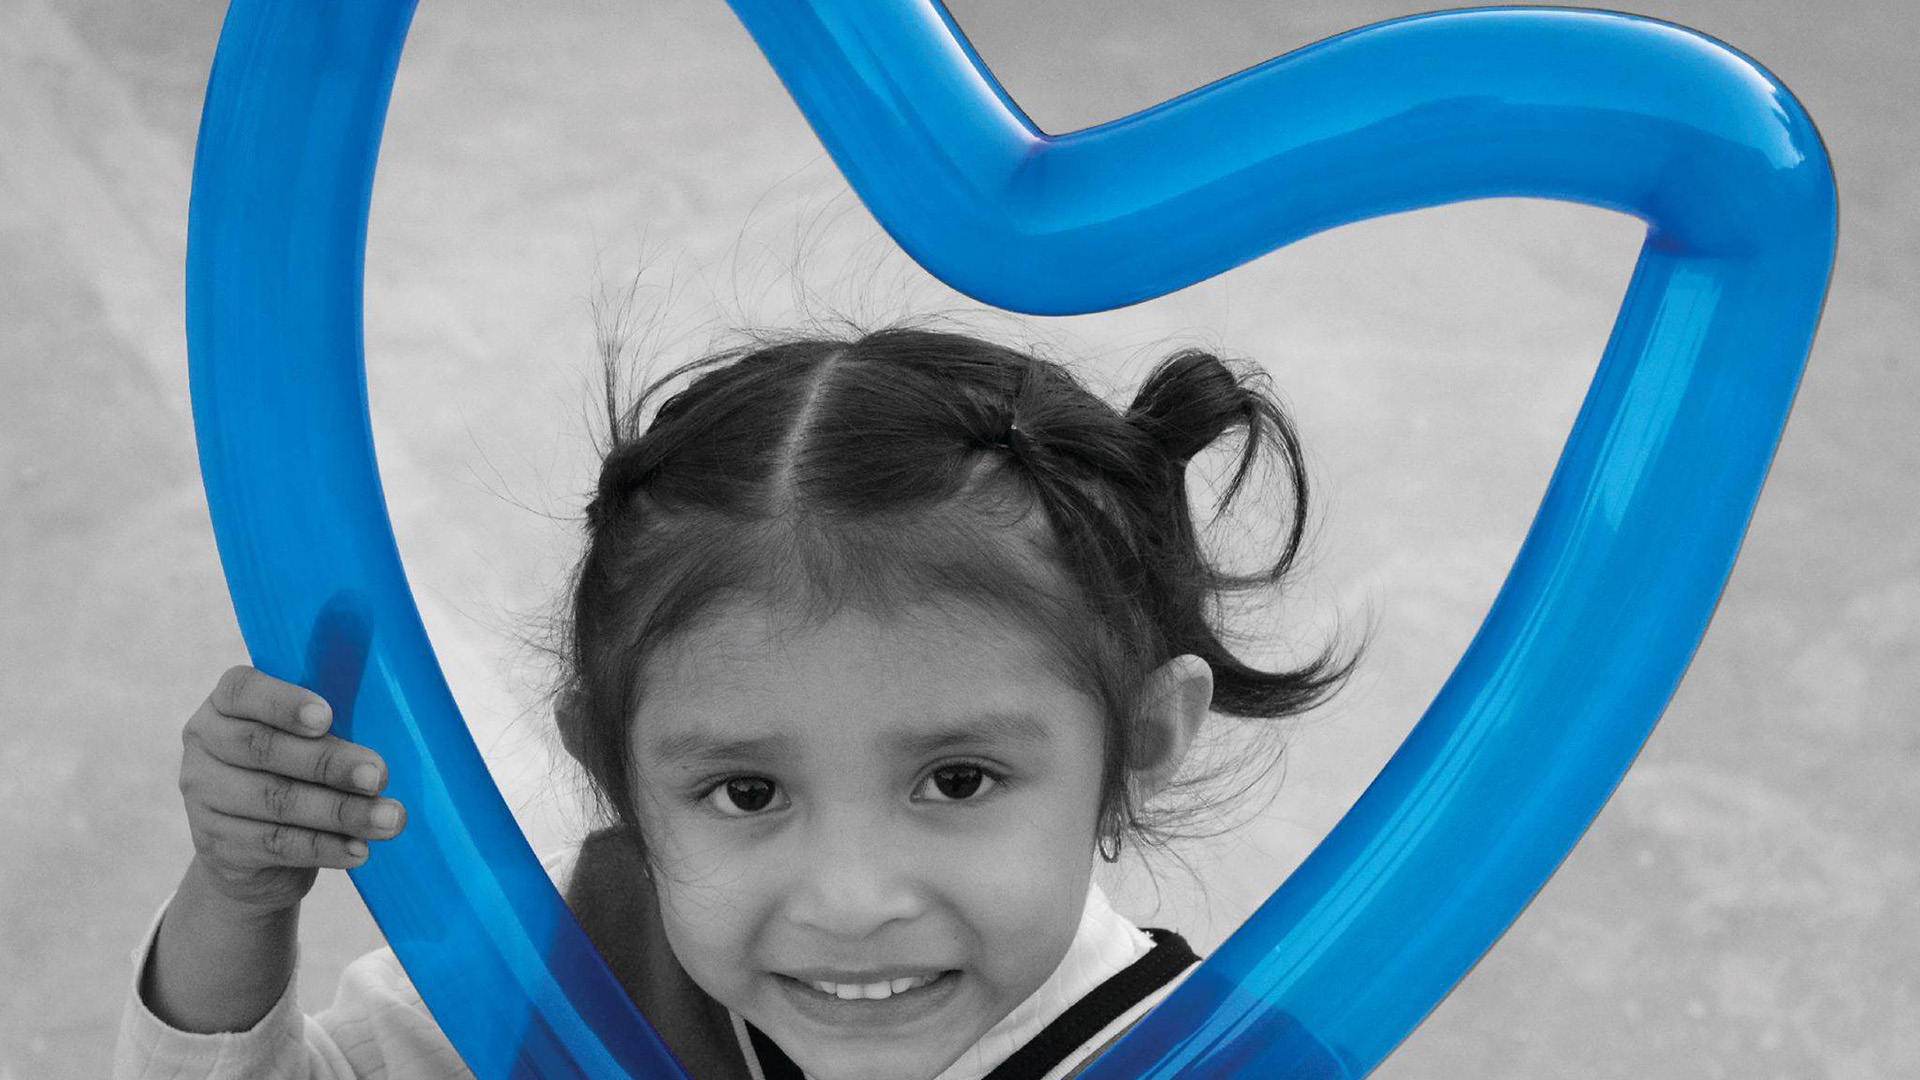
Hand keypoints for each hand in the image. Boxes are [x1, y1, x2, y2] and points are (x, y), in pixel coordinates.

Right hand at [177, 665, 405, 915]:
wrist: (255, 850)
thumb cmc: (295, 772)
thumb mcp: (304, 741)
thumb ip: (330, 728)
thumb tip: (396, 731)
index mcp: (224, 706)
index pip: (242, 690)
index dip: (284, 703)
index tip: (327, 717)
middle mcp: (204, 746)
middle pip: (264, 748)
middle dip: (329, 763)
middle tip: (380, 776)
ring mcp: (203, 798)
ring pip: (275, 800)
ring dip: (340, 811)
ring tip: (389, 818)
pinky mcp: (216, 845)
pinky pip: (276, 844)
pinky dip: (325, 847)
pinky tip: (360, 849)